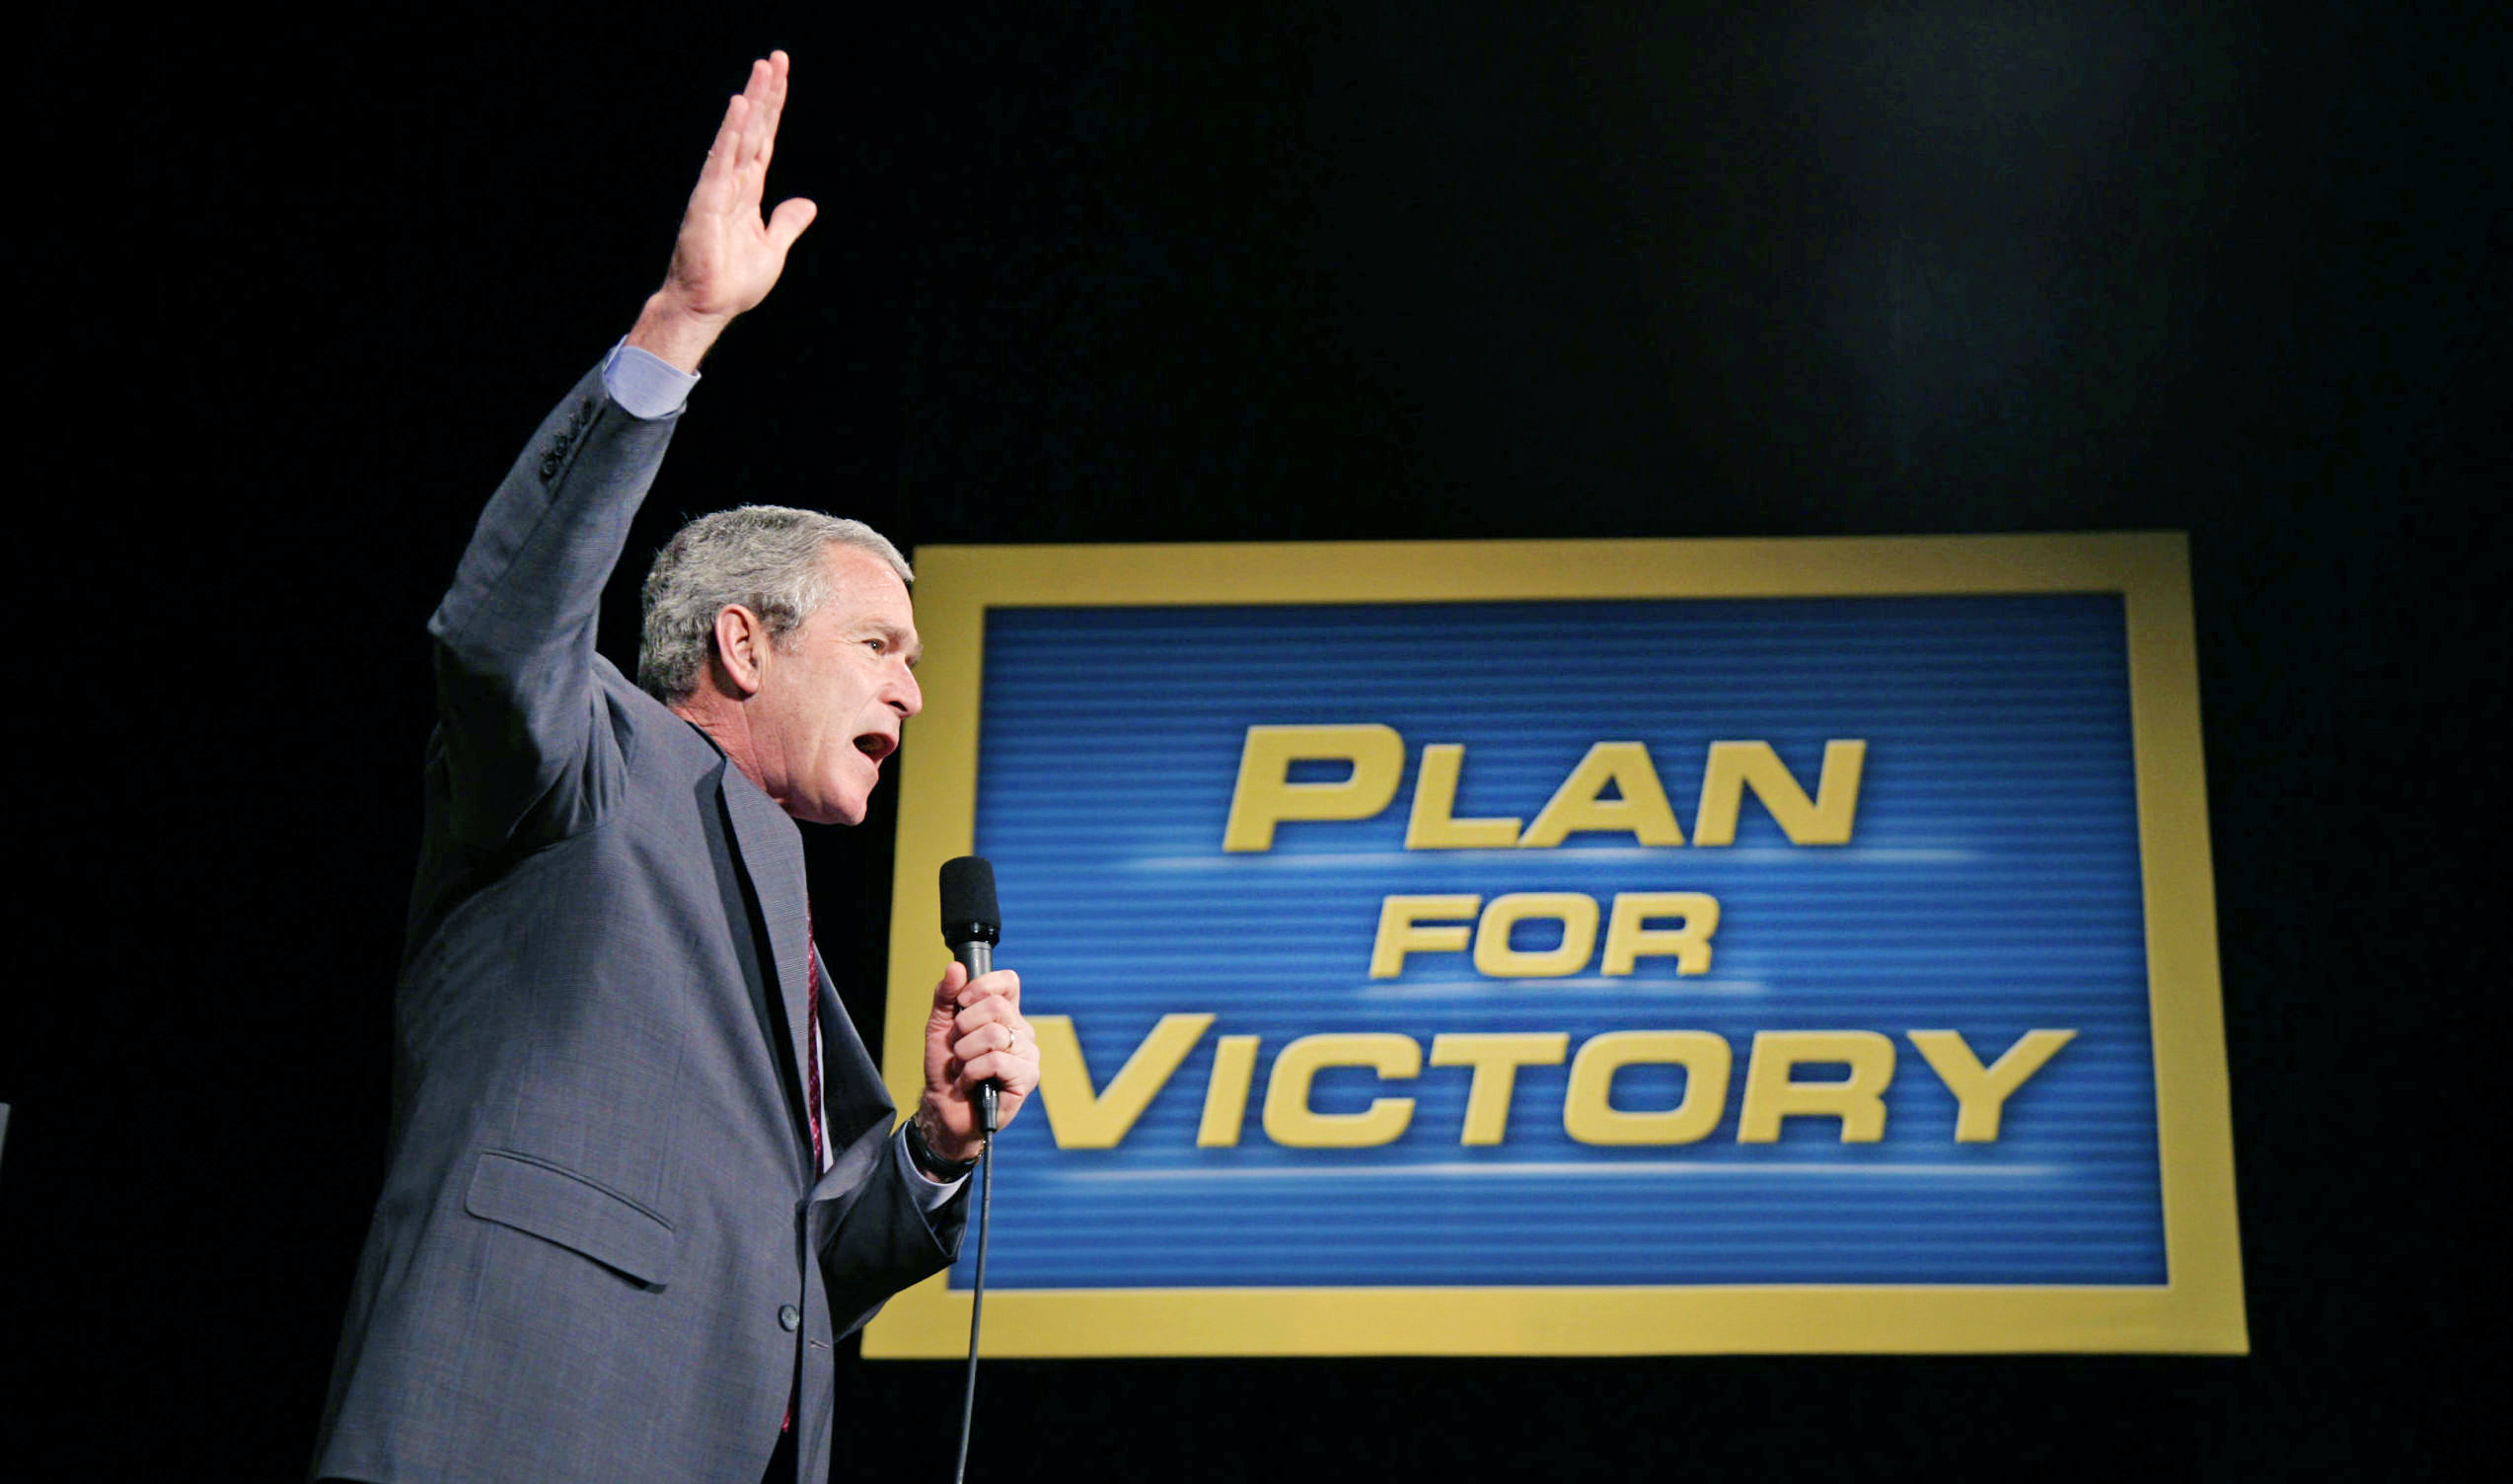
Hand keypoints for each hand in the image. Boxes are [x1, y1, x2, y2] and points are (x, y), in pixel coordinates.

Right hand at [626, 50, 817, 370]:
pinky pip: (721, 159)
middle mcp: (734, 182)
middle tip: (775, 58)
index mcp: (749, 191)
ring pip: (739, 136)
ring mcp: (719, 188)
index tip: (781, 77)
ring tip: (762, 69)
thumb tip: (807, 204)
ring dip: (751, 102)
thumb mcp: (773, 248)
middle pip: (754, 129)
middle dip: (765, 93)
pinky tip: (739, 107)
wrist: (708, 306)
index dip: (773, 109)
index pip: (765, 140)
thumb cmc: (733, 281)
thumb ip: (787, 223)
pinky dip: (731, 133)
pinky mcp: (708, 199)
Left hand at [916, 961, 1037, 1165]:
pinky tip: (969, 1082)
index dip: (981, 986)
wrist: (945, 1109)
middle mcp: (1021, 1031)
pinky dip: (971, 1072)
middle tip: (958, 1046)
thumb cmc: (946, 1069)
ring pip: (993, 1034)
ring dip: (965, 1053)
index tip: (961, 1003)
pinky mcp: (1026, 1077)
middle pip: (996, 1006)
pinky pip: (995, 1061)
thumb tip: (956, 968)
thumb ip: (946, 996)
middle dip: (963, 1027)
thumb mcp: (939, 1027)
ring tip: (963, 1066)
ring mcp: (1027, 1054)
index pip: (1008, 982)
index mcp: (1006, 1014)